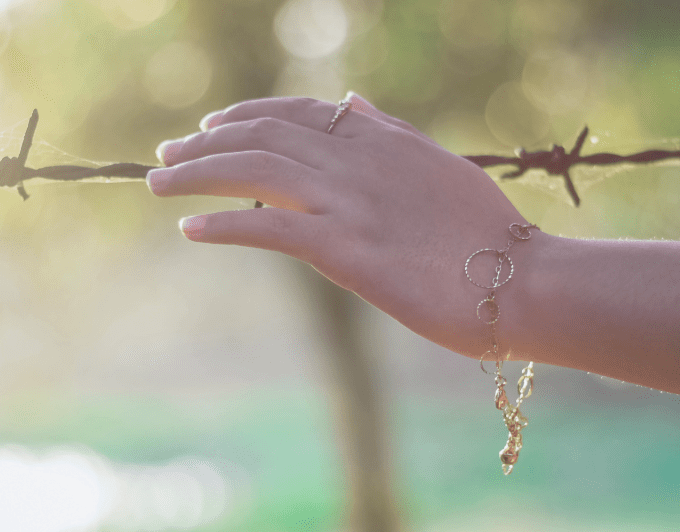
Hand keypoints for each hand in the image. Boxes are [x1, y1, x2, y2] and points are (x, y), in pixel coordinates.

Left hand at [147, 92, 544, 359]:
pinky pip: (266, 229)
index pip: (296, 111)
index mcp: (381, 138)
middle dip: (204, 143)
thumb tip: (352, 102)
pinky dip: (221, 225)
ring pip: (252, 172)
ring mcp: (349, 201)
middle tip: (164, 156)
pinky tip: (190, 229)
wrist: (522, 281)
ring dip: (195, 175)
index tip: (211, 126)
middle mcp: (358, 159)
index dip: (244, 115)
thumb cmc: (489, 235)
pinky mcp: (344, 249)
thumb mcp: (439, 164)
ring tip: (157, 184)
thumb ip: (390, 132)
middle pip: (261, 136)